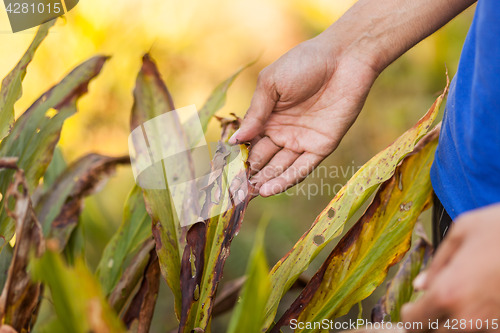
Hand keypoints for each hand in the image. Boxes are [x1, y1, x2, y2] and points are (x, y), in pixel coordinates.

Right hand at [230, 36, 377, 196]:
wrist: (344, 58)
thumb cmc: (304, 63)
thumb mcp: (271, 84)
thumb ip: (255, 113)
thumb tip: (235, 141)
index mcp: (268, 116)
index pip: (249, 143)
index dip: (238, 158)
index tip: (224, 173)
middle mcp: (283, 131)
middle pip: (263, 159)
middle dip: (249, 174)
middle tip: (235, 191)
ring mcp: (302, 140)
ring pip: (280, 167)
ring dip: (265, 181)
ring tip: (250, 194)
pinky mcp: (321, 146)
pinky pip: (302, 167)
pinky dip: (286, 179)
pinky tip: (270, 189)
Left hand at [402, 204, 499, 331]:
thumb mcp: (464, 231)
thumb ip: (438, 263)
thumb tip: (421, 285)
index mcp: (448, 292)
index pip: (414, 322)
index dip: (410, 315)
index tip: (413, 308)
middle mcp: (469, 319)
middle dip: (431, 323)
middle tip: (435, 308)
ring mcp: (495, 328)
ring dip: (457, 325)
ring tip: (463, 304)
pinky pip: (489, 331)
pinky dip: (482, 324)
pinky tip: (485, 307)